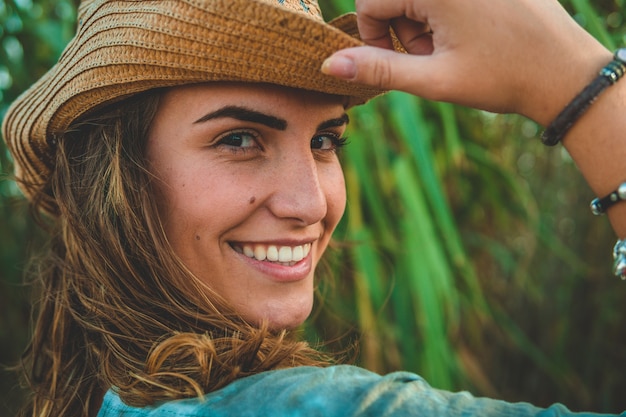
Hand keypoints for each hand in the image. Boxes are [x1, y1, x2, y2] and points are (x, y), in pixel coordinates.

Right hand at [322, 0, 610, 124]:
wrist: (564, 73)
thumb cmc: (501, 78)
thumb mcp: (434, 79)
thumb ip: (378, 69)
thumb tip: (329, 65)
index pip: (370, 1)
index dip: (375, 36)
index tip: (404, 59)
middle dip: (403, 27)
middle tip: (435, 54)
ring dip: (425, 19)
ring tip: (454, 46)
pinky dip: (446, 10)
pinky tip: (470, 32)